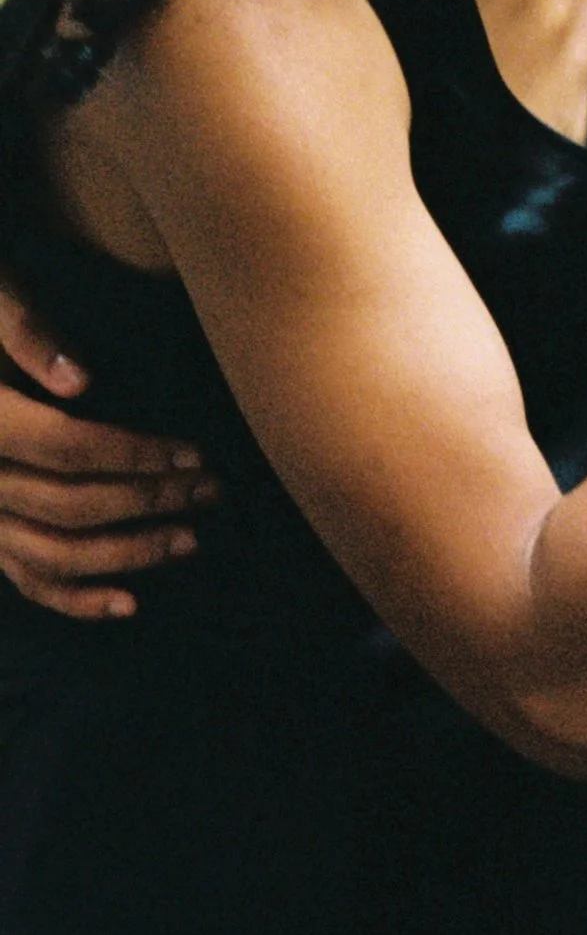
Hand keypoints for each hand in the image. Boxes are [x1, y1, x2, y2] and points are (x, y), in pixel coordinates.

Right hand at [0, 277, 211, 619]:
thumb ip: (26, 332)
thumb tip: (77, 381)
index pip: (65, 448)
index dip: (134, 455)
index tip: (195, 455)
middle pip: (69, 505)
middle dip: (147, 502)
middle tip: (212, 491)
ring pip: (51, 554)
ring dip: (126, 556)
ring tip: (189, 540)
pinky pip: (25, 579)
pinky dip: (74, 599)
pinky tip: (128, 603)